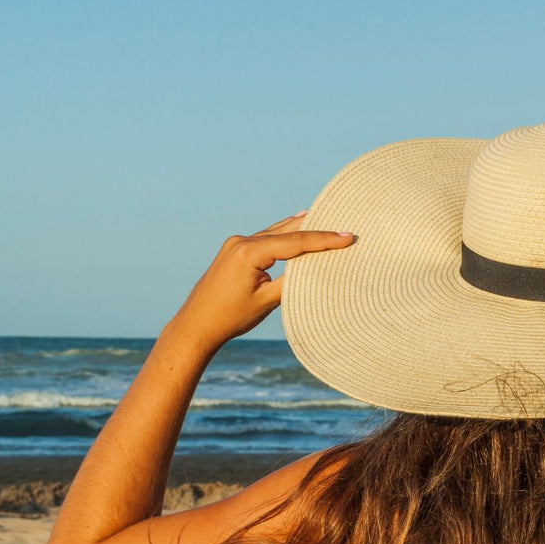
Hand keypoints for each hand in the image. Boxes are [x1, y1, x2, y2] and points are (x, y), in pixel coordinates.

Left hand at [168, 212, 355, 351]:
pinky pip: (265, 238)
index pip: (295, 242)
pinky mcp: (234, 250)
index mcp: (249, 252)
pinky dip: (284, 234)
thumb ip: (291, 282)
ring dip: (300, 228)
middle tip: (343, 224)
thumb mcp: (266, 302)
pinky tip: (297, 223)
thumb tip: (314, 268)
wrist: (196, 325)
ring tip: (325, 218)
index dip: (324, 240)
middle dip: (315, 229)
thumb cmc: (229, 317)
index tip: (348, 237)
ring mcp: (236, 244)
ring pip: (276, 232)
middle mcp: (241, 242)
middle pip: (287, 231)